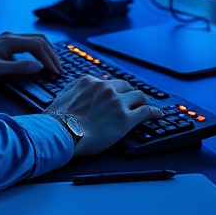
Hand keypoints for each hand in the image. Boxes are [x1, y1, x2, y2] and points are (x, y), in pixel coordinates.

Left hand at [0, 32, 59, 83]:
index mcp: (10, 40)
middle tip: (59, 68)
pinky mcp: (5, 45)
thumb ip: (18, 68)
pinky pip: (27, 45)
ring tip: (53, 65)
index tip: (55, 71)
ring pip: (33, 41)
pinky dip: (37, 52)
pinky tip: (38, 61)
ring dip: (45, 51)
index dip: (49, 58)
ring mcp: (8, 39)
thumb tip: (39, 67)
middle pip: (39, 40)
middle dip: (51, 54)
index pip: (37, 46)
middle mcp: (11, 36)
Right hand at [47, 76, 162, 156]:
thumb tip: (77, 92)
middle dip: (131, 92)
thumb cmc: (57, 120)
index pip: (108, 82)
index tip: (119, 93)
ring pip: (138, 96)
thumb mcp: (62, 96)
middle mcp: (105, 88)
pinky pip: (145, 111)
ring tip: (148, 105)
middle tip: (134, 99)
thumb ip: (74, 90)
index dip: (115, 89)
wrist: (62, 132)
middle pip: (126, 86)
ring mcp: (117, 102)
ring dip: (144, 100)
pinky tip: (157, 114)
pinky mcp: (125, 118)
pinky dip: (154, 111)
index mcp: (89, 81)